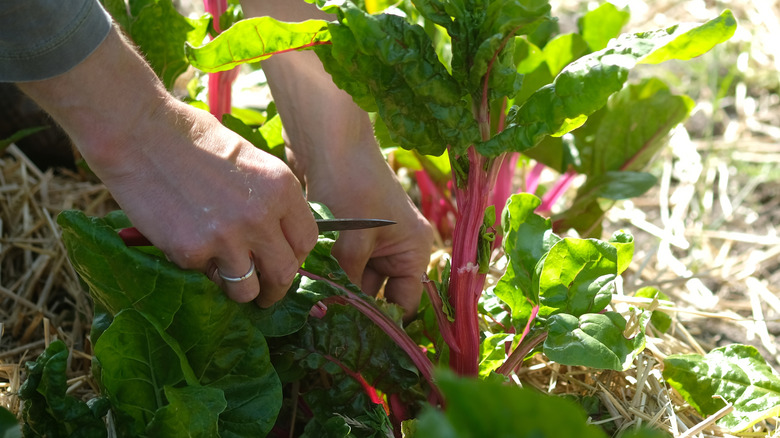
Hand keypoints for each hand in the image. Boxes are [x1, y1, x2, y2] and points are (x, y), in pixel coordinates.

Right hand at [18, 28, 318, 305]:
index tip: (284, 261)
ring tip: (227, 282)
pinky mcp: (192, 252)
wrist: (137, 132)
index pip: (307, 239)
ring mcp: (227, 237)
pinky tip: (187, 245)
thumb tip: (278, 234)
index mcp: (281, 187)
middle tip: (264, 294)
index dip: (296, 256)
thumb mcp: (248, 160)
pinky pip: (206, 277)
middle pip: (286, 272)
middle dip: (276, 289)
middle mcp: (262, 216)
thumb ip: (267, 197)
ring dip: (239, 290)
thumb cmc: (190, 138)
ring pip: (248, 289)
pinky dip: (200, 270)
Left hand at [302, 141, 432, 319]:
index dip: (383, 320)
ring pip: (357, 280)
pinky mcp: (352, 235)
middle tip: (325, 321)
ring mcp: (375, 242)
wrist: (330, 143)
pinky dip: (329, 272)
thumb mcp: (353, 239)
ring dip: (337, 288)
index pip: (405, 302)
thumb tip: (333, 315)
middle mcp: (399, 249)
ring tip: (312, 301)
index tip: (354, 336)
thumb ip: (347, 279)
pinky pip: (344, 264)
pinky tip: (309, 281)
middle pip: (379, 293)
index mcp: (414, 250)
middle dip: (353, 304)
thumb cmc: (351, 186)